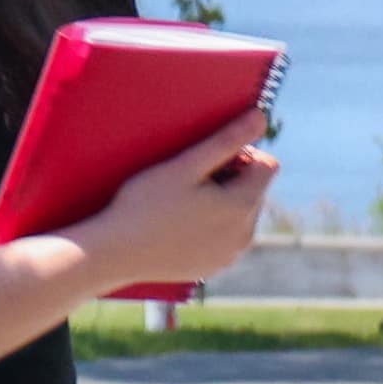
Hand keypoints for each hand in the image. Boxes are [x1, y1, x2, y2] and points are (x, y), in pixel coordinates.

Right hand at [77, 118, 278, 290]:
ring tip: (184, 204)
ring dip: (224, 203)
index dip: (241, 154)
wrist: (114, 253)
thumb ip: (226, 141)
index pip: (268, 166)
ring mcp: (230, 255)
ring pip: (242, 215)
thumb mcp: (185, 166)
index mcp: (242, 205)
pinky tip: (181, 226)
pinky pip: (227, 238)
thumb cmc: (145, 204)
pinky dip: (213, 227)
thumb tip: (262, 117)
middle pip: (256, 190)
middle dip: (232, 179)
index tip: (207, 160)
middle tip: (190, 181)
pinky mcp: (215, 267)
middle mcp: (245, 234)